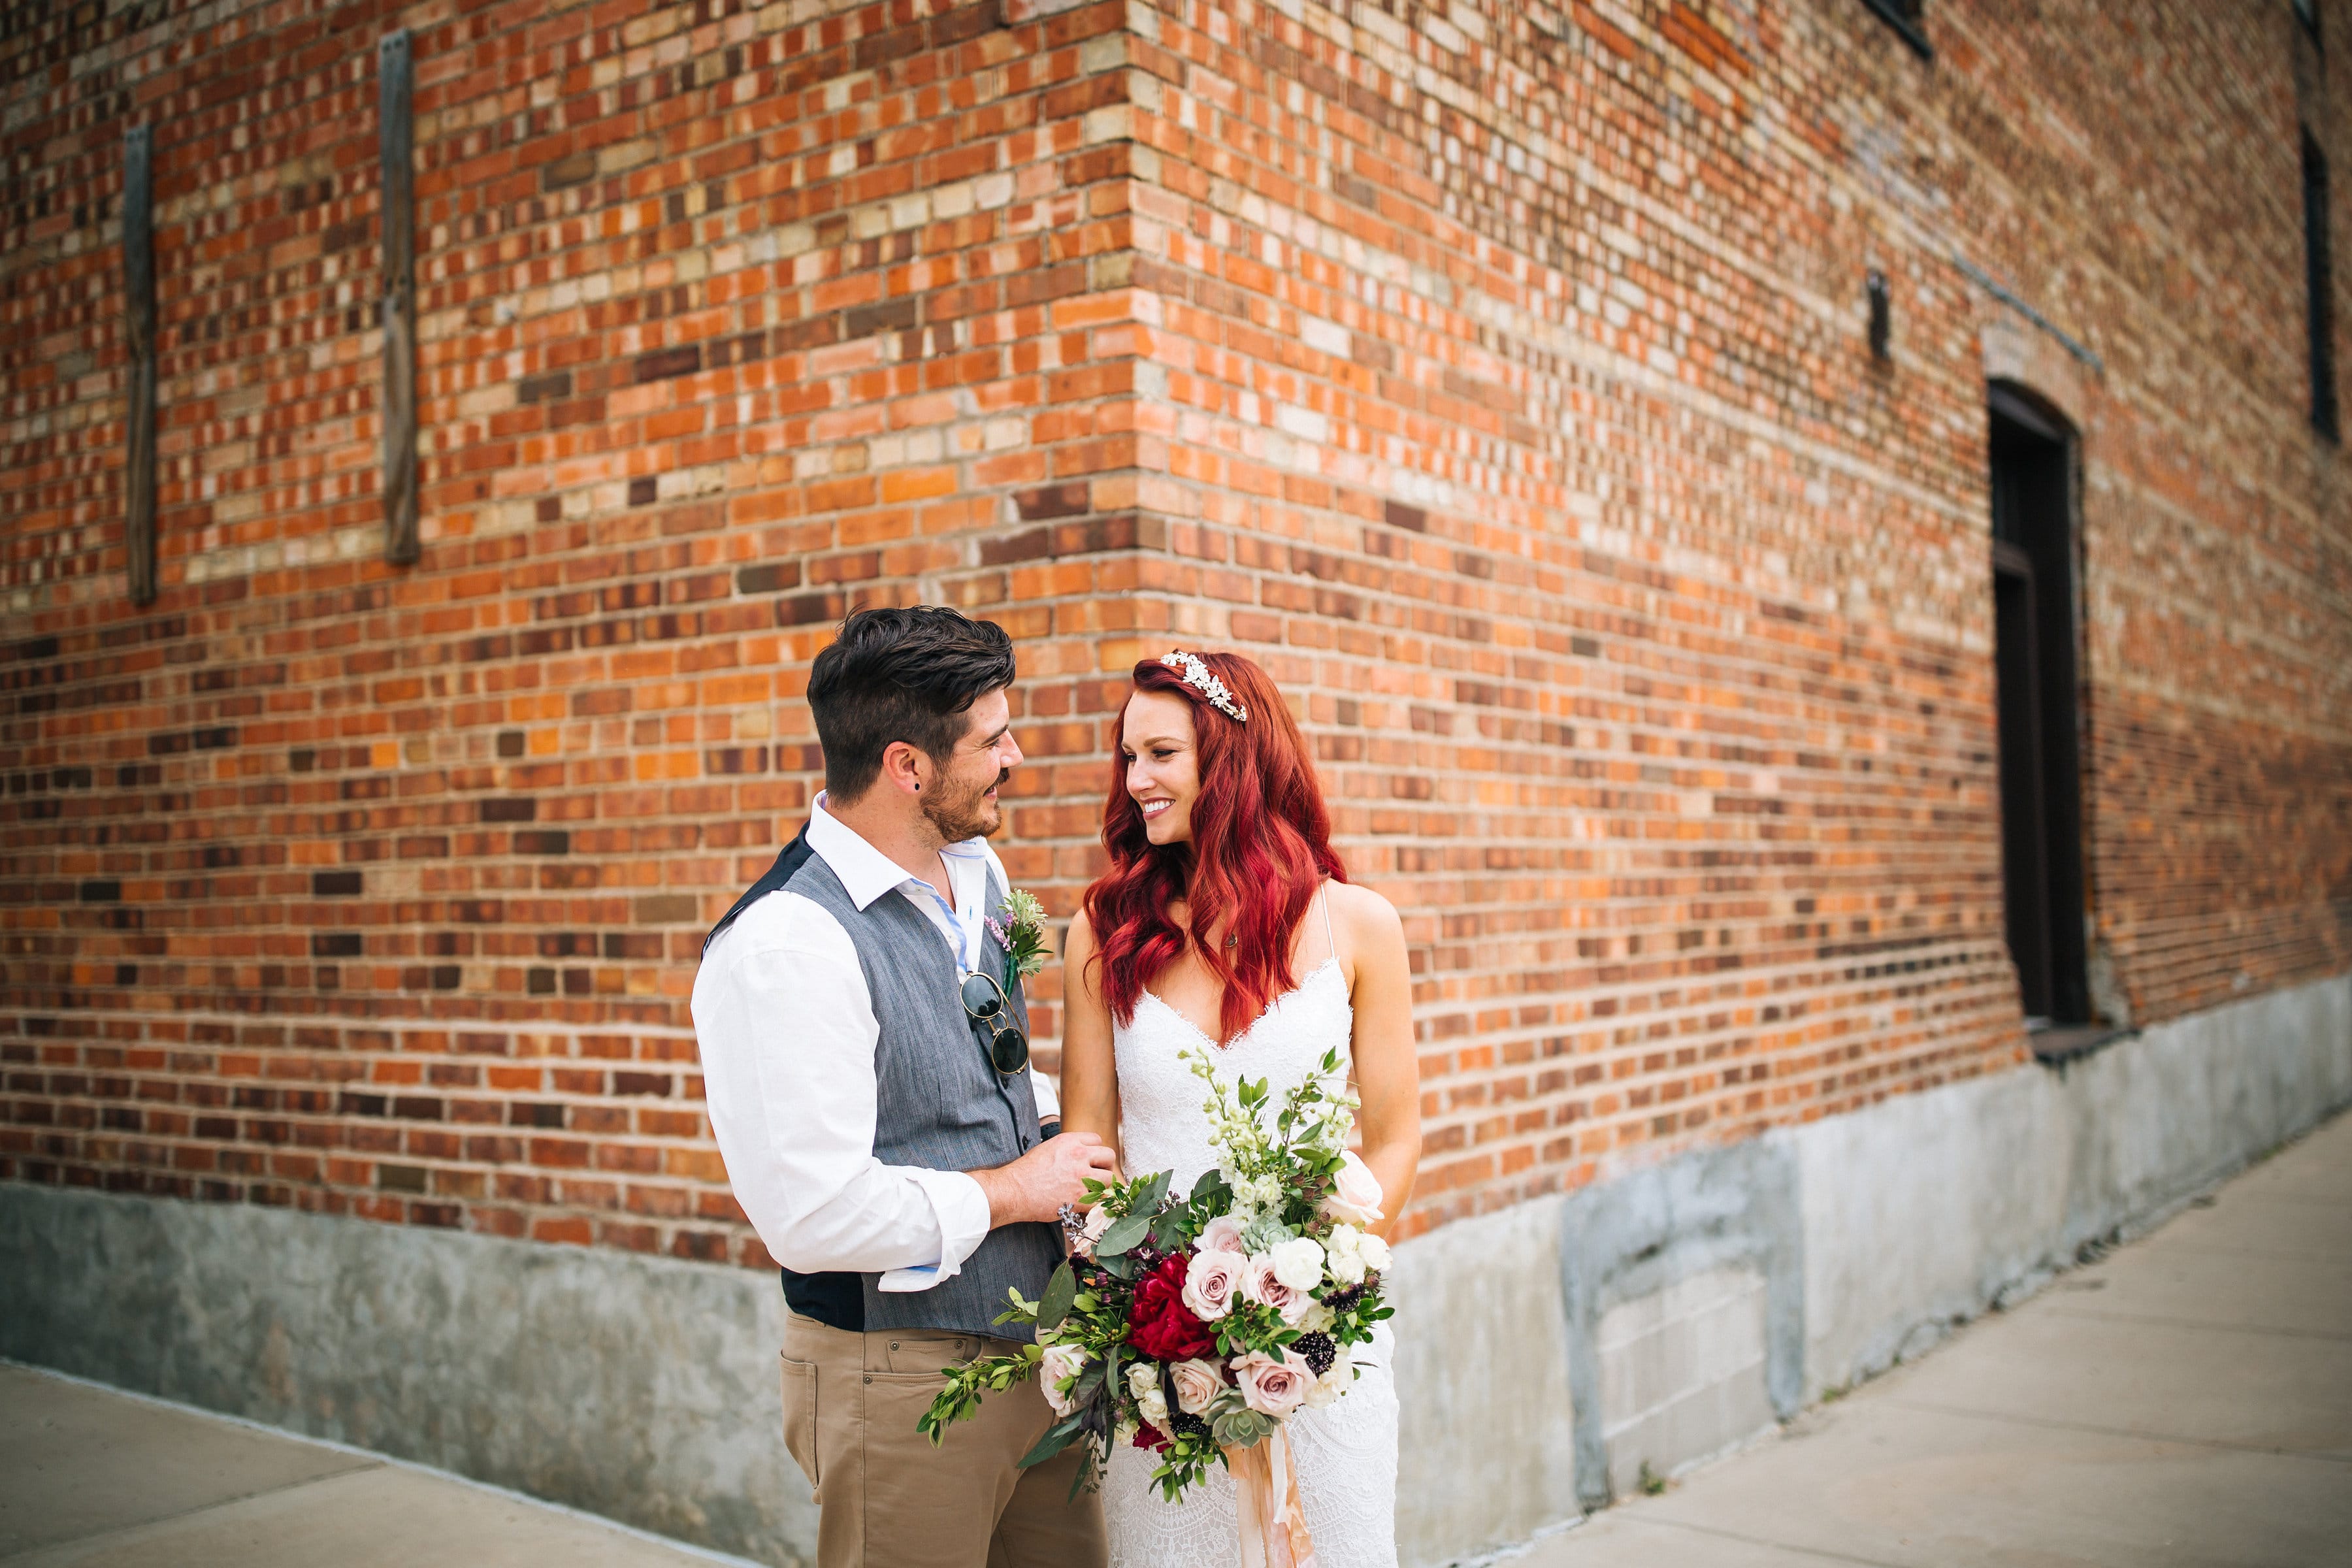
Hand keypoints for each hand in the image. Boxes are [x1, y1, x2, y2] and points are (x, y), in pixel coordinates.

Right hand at [970, 1133, 1118, 1227]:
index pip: (1097, 1139)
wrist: (1014, 1190)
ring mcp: (1081, 1177)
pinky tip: (1082, 1202)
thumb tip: (1082, 1153)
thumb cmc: (1027, 1171)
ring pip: (1109, 1178)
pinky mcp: (1080, 1197)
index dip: (1094, 1151)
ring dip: (1102, 1185)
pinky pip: (1099, 1199)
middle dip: (1104, 1166)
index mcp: (1070, 1141)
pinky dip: (1093, 1202)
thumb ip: (1069, 1148)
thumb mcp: (1048, 1148)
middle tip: (1096, 1174)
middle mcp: (1079, 1155)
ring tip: (1091, 1190)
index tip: (1091, 1160)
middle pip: (1108, 1156)